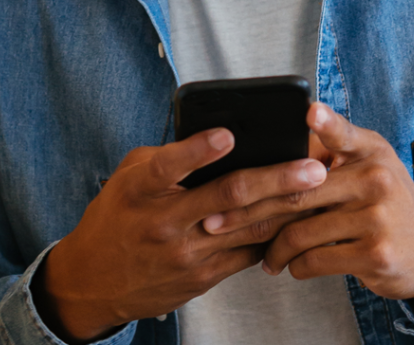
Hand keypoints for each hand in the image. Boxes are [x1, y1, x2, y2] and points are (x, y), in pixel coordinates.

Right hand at [32, 128, 328, 343]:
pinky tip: (298, 216)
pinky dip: (274, 234)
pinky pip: (247, 252)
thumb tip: (220, 134)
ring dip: (288, 207)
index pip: (170, 166)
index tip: (228, 134)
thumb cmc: (118, 214)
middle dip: (276, 180)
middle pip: (228, 197)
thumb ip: (170, 156)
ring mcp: (185, 253)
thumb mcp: (130, 175)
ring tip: (320, 188)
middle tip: (312, 167)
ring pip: (247, 227)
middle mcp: (164, 222)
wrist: (93, 281)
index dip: (199, 150)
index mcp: (142, 189)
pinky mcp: (201, 277)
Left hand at [204, 104, 413, 327]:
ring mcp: (376, 219)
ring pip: (301, 232)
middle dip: (249, 209)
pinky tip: (289, 266)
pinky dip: (295, 266)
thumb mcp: (370, 161)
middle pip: (297, 192)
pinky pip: (315, 259)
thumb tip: (287, 128)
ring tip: (261, 254)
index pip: (343, 134)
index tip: (308, 111)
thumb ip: (334, 145)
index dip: (325, 122)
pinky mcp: (374, 255)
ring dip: (272, 249)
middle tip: (216, 221)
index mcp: (370, 151)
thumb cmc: (385, 198)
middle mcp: (376, 180)